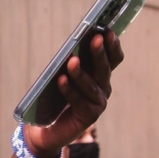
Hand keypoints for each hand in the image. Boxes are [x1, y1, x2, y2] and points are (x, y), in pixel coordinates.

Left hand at [25, 31, 122, 157]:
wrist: (44, 127)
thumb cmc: (54, 95)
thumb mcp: (63, 73)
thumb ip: (71, 61)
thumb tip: (72, 43)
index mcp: (100, 74)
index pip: (113, 58)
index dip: (113, 45)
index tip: (108, 30)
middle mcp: (103, 88)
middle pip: (104, 68)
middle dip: (100, 52)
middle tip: (95, 38)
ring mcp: (98, 103)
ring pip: (91, 85)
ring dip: (80, 72)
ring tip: (72, 61)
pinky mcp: (89, 116)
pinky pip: (79, 101)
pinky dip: (69, 89)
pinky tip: (61, 80)